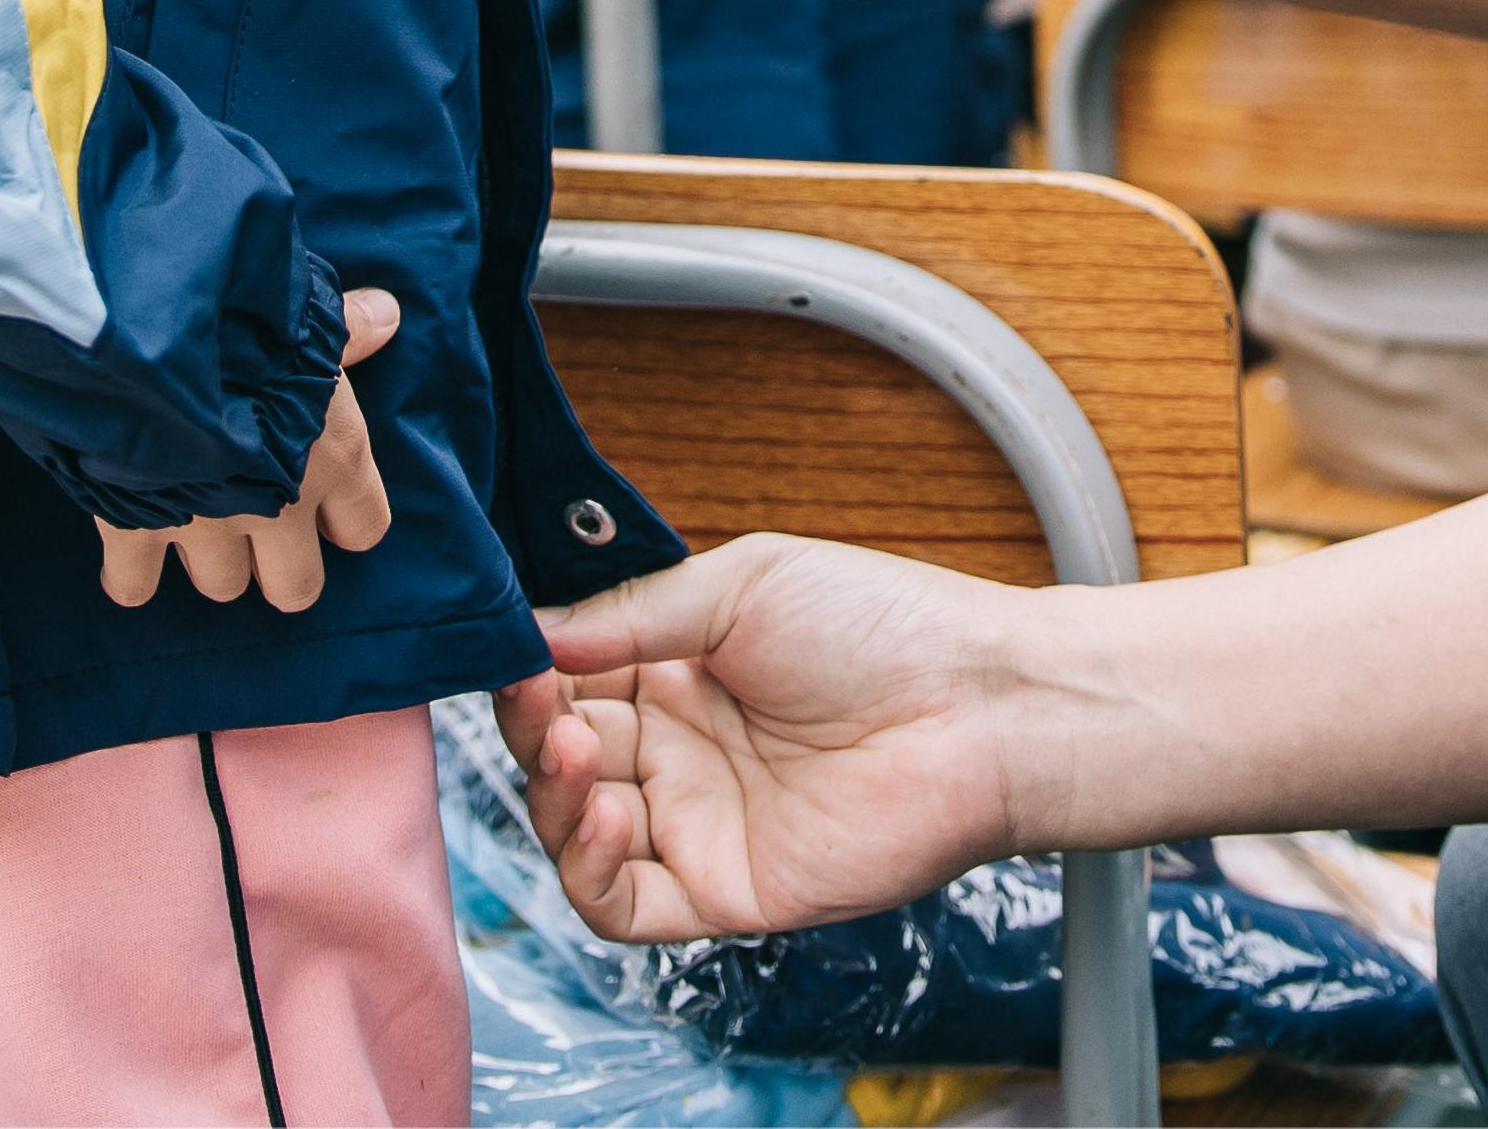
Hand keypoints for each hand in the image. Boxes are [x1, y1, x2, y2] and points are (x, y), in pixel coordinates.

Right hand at [93, 288, 399, 612]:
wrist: (156, 337)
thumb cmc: (249, 323)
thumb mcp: (309, 318)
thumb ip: (348, 327)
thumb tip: (388, 314)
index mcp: (336, 459)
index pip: (365, 529)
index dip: (345, 520)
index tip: (328, 504)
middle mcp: (280, 508)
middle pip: (295, 587)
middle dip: (280, 568)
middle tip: (263, 534)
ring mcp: (207, 528)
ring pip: (222, 586)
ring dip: (212, 562)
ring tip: (198, 521)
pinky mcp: (136, 531)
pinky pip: (134, 586)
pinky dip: (132, 575)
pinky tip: (133, 551)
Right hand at [496, 536, 1043, 940]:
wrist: (977, 704)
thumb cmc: (884, 625)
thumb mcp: (745, 583)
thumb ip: (636, 614)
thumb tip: (534, 634)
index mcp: (681, 668)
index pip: (570, 680)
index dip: (531, 671)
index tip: (510, 649)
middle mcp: (681, 748)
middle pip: (561, 755)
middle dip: (532, 728)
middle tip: (535, 698)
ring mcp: (699, 821)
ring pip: (576, 833)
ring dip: (550, 796)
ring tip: (574, 749)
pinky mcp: (723, 889)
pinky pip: (622, 904)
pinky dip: (588, 869)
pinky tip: (602, 812)